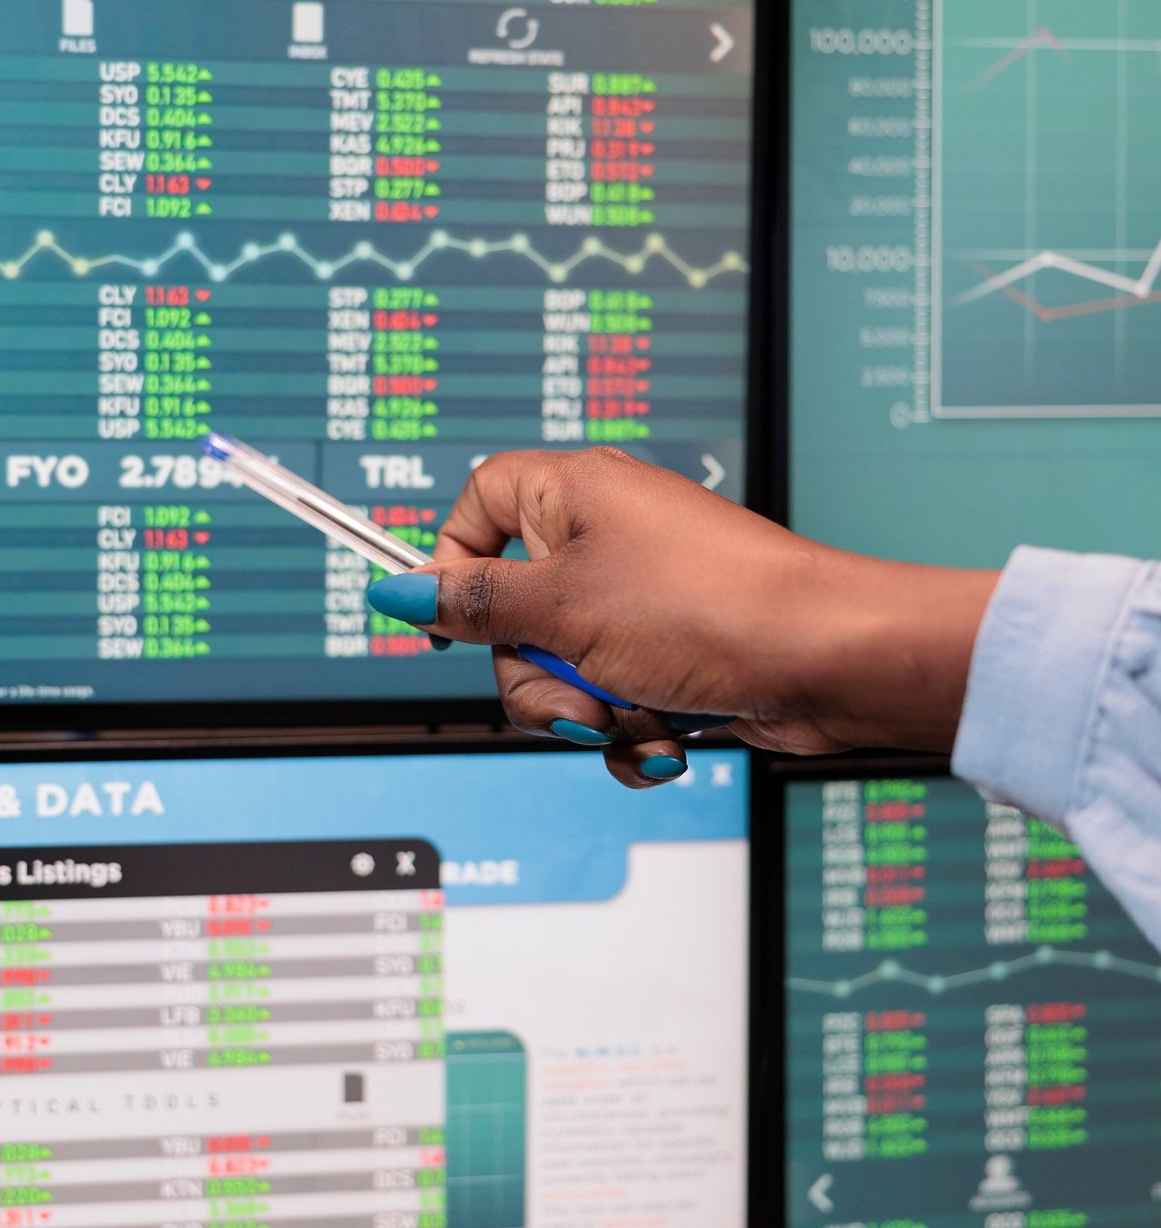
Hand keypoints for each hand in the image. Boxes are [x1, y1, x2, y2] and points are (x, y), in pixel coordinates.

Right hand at [366, 447, 999, 787]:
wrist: (828, 663)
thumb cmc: (714, 609)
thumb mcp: (562, 608)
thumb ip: (472, 604)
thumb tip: (398, 589)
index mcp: (574, 494)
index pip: (476, 507)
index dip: (456, 566)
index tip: (458, 619)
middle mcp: (607, 540)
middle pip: (510, 613)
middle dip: (532, 673)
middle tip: (572, 684)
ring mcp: (641, 601)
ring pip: (560, 670)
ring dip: (582, 710)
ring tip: (628, 713)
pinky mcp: (673, 656)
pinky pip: (612, 701)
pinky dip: (629, 730)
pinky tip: (663, 733)